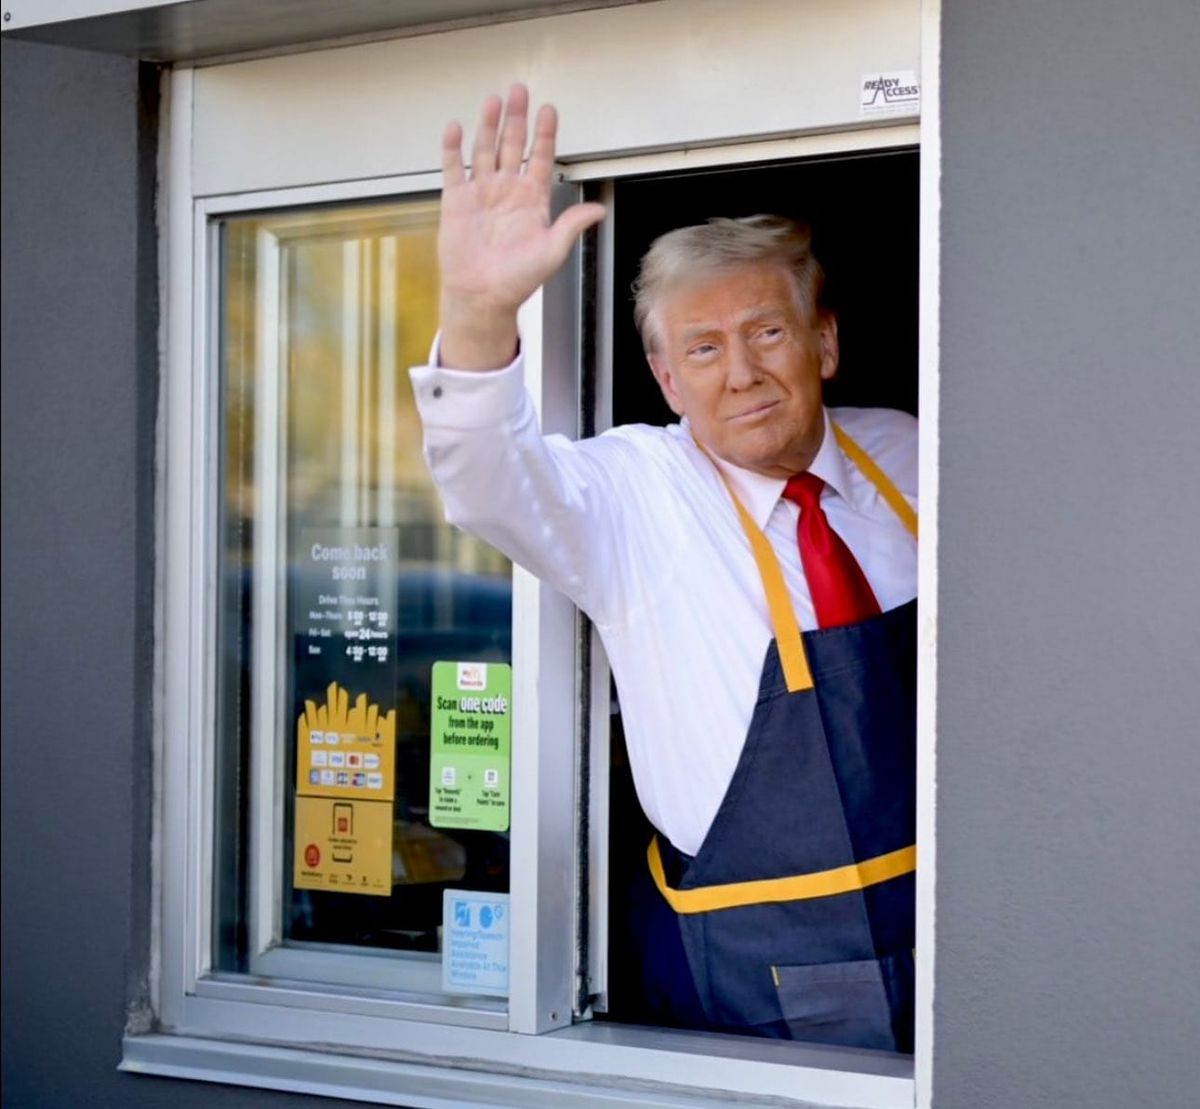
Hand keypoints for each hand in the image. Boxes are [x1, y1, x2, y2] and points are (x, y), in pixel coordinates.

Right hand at [438, 84, 606, 368]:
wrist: (483, 296)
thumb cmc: (519, 280)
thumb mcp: (552, 252)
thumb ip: (571, 225)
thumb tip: (598, 210)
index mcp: (531, 200)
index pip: (540, 157)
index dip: (544, 134)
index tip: (549, 111)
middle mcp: (506, 190)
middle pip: (512, 144)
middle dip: (517, 118)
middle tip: (520, 91)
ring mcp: (481, 192)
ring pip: (485, 149)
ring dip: (489, 124)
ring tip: (493, 100)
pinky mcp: (456, 201)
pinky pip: (453, 168)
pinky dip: (453, 148)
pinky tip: (456, 128)